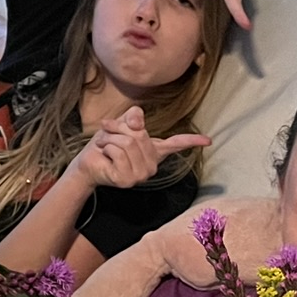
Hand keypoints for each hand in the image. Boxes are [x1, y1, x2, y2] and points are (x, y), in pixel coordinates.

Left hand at [71, 105, 209, 189]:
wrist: (88, 163)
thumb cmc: (106, 145)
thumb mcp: (122, 124)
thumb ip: (133, 117)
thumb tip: (138, 121)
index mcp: (154, 151)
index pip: (176, 144)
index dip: (192, 141)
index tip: (209, 141)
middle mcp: (152, 165)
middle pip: (139, 135)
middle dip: (118, 128)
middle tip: (107, 133)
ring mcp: (141, 174)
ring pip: (128, 143)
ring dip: (110, 139)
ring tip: (104, 145)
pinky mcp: (128, 180)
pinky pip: (118, 152)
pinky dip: (107, 148)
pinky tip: (105, 156)